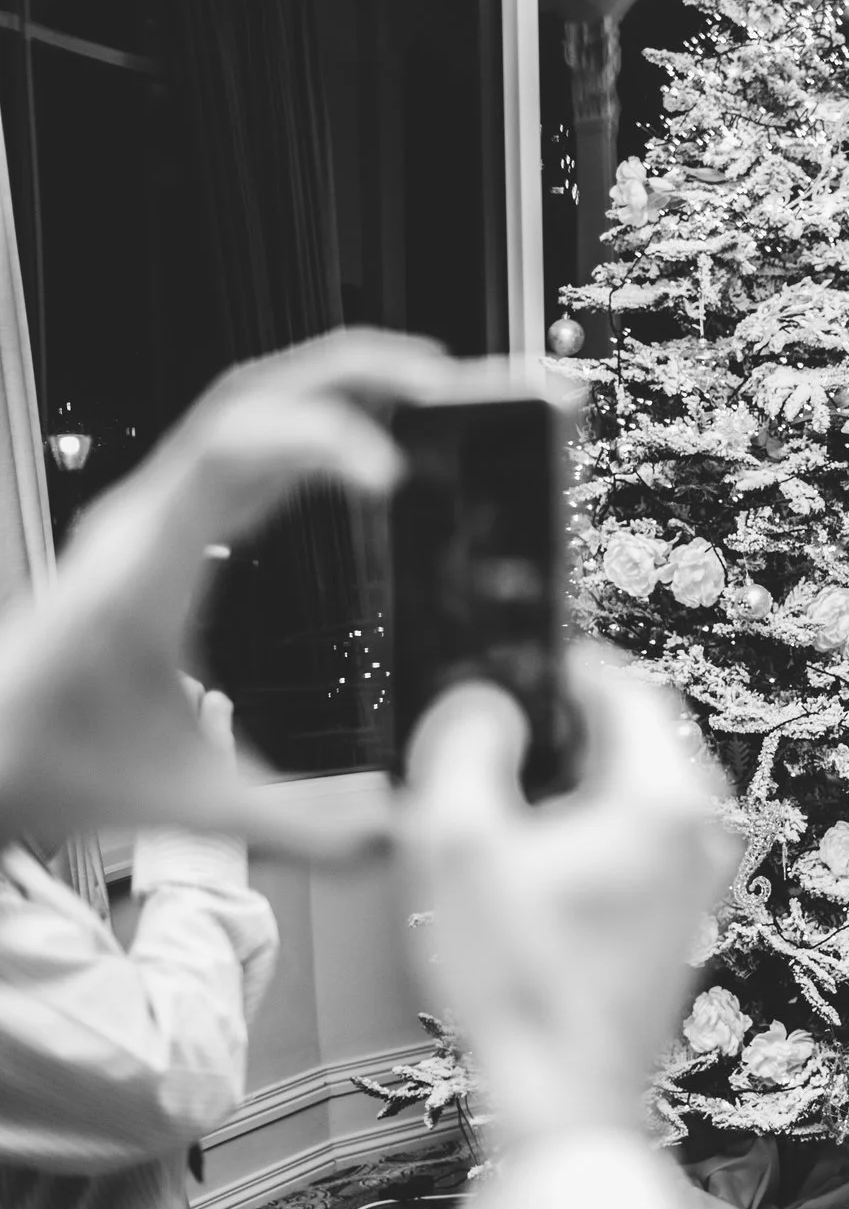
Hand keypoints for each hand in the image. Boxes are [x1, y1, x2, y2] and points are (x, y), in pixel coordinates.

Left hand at [0, 328, 460, 854]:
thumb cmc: (49, 764)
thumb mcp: (186, 806)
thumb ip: (300, 828)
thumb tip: (402, 835)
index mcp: (145, 573)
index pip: (229, 458)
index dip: (317, 442)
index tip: (390, 476)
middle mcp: (142, 526)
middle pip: (245, 399)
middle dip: (346, 373)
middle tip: (439, 377)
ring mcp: (147, 518)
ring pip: (240, 407)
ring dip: (328, 384)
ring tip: (419, 387)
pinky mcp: (160, 530)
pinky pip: (237, 445)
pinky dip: (304, 422)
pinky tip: (359, 440)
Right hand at [402, 651, 737, 1140]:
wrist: (561, 1095)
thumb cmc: (523, 986)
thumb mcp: (458, 845)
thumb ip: (464, 747)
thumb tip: (481, 703)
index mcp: (663, 797)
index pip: (624, 684)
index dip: (558, 668)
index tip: (508, 673)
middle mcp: (698, 828)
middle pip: (631, 733)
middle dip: (560, 728)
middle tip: (490, 744)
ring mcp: (696, 873)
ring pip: (629, 786)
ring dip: (567, 782)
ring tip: (496, 811)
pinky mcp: (677, 910)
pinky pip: (633, 836)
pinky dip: (584, 830)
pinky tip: (523, 866)